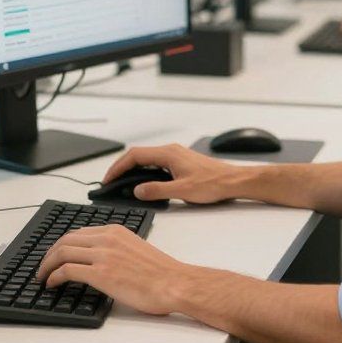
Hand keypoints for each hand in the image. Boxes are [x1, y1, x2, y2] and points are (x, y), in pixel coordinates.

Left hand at [36, 224, 187, 314]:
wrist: (174, 282)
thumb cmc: (162, 272)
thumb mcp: (136, 249)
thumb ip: (116, 249)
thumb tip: (101, 261)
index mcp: (116, 231)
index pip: (79, 232)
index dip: (62, 244)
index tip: (55, 254)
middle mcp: (107, 238)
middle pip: (66, 240)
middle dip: (49, 253)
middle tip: (43, 266)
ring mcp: (103, 255)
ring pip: (62, 252)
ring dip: (46, 265)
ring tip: (42, 276)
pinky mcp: (101, 273)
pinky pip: (67, 270)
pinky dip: (54, 276)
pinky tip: (51, 284)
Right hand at [102, 142, 241, 204]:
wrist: (233, 181)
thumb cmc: (213, 183)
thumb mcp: (182, 191)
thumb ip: (157, 190)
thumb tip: (137, 191)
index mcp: (168, 154)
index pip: (135, 156)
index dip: (118, 167)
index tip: (108, 179)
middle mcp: (171, 151)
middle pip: (138, 155)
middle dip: (121, 168)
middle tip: (110, 182)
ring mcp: (176, 155)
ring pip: (147, 159)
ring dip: (132, 169)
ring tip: (121, 183)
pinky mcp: (180, 162)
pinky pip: (155, 163)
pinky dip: (143, 171)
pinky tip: (142, 183)